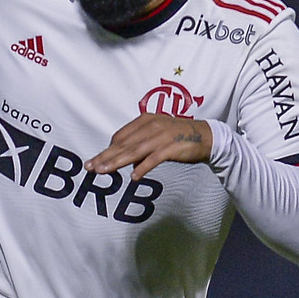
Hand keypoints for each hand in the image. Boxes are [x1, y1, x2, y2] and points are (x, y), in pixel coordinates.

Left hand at [88, 114, 210, 181]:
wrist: (207, 137)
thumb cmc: (180, 137)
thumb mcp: (158, 136)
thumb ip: (142, 147)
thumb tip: (129, 164)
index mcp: (146, 121)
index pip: (121, 136)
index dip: (108, 149)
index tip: (96, 161)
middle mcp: (151, 126)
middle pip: (124, 144)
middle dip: (105, 156)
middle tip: (91, 167)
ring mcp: (161, 136)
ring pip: (134, 151)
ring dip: (117, 162)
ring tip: (104, 171)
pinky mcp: (171, 147)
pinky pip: (154, 158)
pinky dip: (143, 167)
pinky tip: (133, 176)